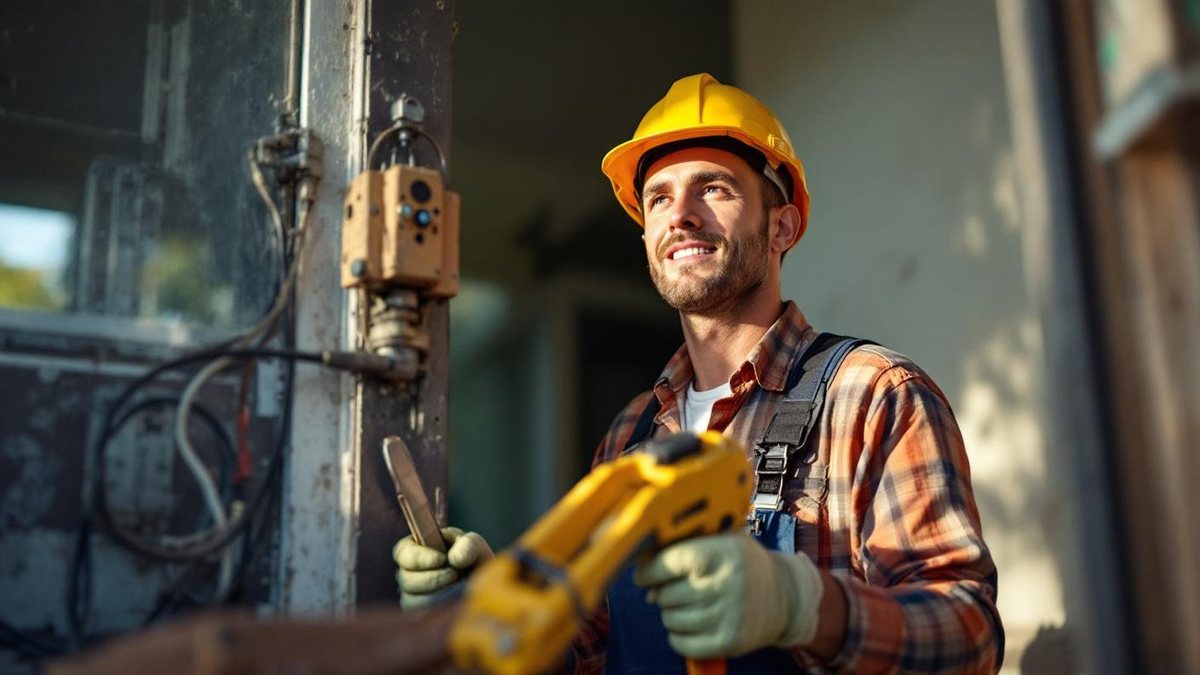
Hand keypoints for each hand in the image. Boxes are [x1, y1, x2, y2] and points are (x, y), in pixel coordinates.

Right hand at [393, 526, 492, 608]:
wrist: (484, 584)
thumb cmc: (474, 559)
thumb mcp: (474, 546)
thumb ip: (467, 545)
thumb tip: (454, 559)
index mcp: (416, 548)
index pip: (403, 552)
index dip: (419, 557)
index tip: (443, 559)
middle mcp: (409, 572)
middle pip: (405, 579)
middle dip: (433, 578)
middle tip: (456, 575)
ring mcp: (412, 595)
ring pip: (411, 599)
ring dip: (437, 594)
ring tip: (457, 587)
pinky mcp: (420, 613)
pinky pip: (421, 615)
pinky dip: (438, 608)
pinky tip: (453, 601)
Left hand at [633, 531, 823, 658]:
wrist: (785, 596)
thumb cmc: (743, 564)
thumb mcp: (722, 539)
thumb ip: (683, 544)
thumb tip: (643, 574)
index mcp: (720, 553)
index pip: (668, 562)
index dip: (649, 570)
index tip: (645, 574)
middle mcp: (724, 585)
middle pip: (665, 594)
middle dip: (662, 592)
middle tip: (677, 588)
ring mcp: (726, 616)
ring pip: (670, 619)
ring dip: (671, 612)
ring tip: (688, 604)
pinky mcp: (727, 642)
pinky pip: (681, 643)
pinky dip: (678, 635)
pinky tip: (691, 623)